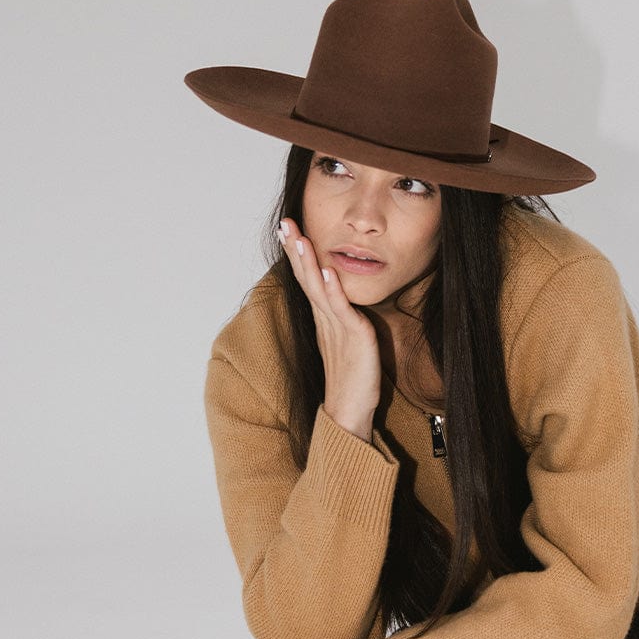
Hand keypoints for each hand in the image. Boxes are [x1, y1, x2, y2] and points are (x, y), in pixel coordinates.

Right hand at [277, 217, 381, 432]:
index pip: (308, 279)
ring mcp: (336, 328)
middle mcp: (325, 320)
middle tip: (285, 223)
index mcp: (323, 318)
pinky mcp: (352, 338)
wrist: (349, 414)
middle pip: (307, 278)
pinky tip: (327, 271)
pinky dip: (332, 289)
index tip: (289, 230)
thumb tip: (340, 301)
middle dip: (296, 249)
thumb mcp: (345, 342)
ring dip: (309, 261)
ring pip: (318, 288)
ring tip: (299, 237)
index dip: (298, 255)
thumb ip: (341, 320)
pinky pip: (340, 309)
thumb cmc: (350, 381)